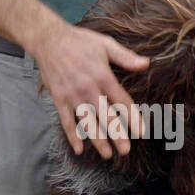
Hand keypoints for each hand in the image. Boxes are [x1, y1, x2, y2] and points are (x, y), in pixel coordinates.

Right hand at [33, 21, 149, 159]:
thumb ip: (126, 57)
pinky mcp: (59, 99)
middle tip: (126, 150)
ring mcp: (73, 96)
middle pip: (106, 116)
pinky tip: (79, 149)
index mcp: (103, 76)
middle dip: (117, 135)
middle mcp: (89, 89)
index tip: (141, 132)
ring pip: (87, 122)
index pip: (122, 101)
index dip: (133, 117)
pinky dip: (72, 136)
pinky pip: (66, 121)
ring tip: (107, 154)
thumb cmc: (80, 41)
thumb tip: (146, 64)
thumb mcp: (106, 44)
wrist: (48, 40)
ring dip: (97, 140)